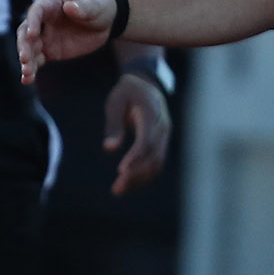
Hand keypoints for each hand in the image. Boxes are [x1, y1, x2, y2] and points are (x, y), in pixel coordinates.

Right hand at [17, 0, 118, 81]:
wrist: (106, 21)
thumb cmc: (99, 6)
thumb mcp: (95, 5)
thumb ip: (83, 7)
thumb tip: (69, 7)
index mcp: (51, 2)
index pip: (37, 11)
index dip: (32, 22)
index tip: (31, 35)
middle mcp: (43, 19)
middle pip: (26, 31)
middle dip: (24, 45)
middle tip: (24, 58)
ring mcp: (45, 36)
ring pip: (29, 48)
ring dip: (26, 60)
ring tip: (27, 75)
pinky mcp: (50, 51)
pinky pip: (37, 60)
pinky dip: (32, 69)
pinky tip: (27, 79)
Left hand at [103, 72, 171, 194]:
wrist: (145, 84)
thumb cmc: (127, 92)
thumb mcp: (115, 101)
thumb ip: (113, 123)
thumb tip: (109, 148)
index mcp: (152, 114)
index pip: (146, 141)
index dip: (135, 157)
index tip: (121, 170)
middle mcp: (162, 128)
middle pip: (153, 156)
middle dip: (136, 174)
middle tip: (116, 188)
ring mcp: (164, 137)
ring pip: (156, 164)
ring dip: (139, 179)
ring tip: (118, 189)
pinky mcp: (161, 144)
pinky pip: (155, 163)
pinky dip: (143, 175)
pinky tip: (127, 183)